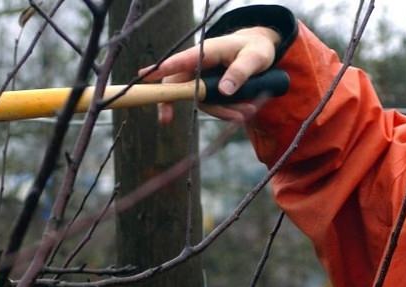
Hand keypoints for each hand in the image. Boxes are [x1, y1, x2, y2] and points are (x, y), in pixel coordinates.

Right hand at [138, 27, 281, 123]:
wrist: (260, 53)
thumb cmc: (256, 48)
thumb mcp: (255, 58)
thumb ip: (240, 72)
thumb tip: (223, 91)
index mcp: (206, 51)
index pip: (181, 60)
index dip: (163, 69)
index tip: (145, 76)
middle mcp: (198, 66)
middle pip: (175, 83)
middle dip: (169, 101)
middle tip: (165, 119)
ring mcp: (202, 79)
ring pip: (199, 100)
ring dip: (219, 111)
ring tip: (244, 115)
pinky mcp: (208, 91)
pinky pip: (211, 105)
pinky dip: (226, 112)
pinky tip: (242, 114)